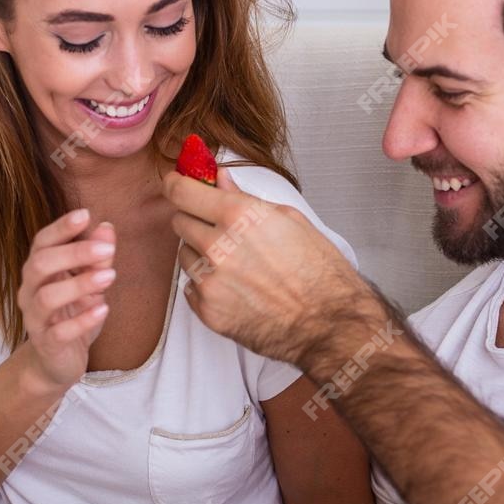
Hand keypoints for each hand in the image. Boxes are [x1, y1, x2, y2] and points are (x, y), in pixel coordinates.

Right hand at [17, 209, 116, 390]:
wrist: (57, 362)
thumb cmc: (72, 316)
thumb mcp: (91, 284)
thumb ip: (98, 258)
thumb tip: (107, 227)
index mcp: (38, 271)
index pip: (42, 243)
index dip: (61, 228)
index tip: (85, 214)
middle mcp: (30, 291)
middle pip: (40, 264)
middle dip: (74, 253)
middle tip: (107, 249)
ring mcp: (35, 319)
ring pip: (46, 297)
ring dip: (80, 284)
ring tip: (110, 277)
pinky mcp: (46, 344)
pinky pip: (59, 332)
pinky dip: (82, 320)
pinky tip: (103, 309)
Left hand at [164, 167, 378, 368]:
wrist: (328, 323)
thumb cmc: (318, 272)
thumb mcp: (289, 220)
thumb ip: (245, 197)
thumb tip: (220, 179)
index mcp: (239, 216)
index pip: (182, 192)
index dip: (176, 184)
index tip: (176, 184)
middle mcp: (218, 247)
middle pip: (179, 222)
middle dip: (194, 220)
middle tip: (219, 229)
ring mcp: (210, 281)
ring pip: (184, 256)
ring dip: (201, 255)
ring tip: (237, 264)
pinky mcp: (208, 310)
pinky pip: (192, 288)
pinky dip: (207, 286)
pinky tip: (237, 288)